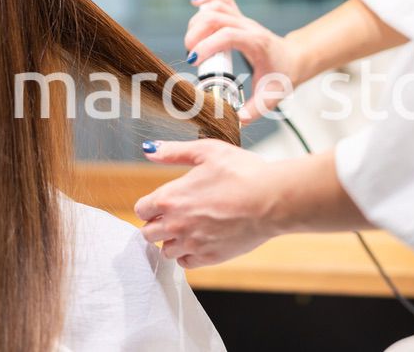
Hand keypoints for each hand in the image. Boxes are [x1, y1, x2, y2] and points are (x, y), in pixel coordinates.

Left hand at [135, 139, 283, 267]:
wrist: (271, 200)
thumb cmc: (243, 173)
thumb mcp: (207, 151)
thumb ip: (174, 151)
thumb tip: (150, 150)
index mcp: (170, 198)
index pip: (142, 209)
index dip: (151, 204)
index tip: (164, 201)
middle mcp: (175, 224)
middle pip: (148, 233)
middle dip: (157, 223)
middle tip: (176, 214)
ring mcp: (192, 244)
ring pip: (166, 250)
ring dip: (172, 240)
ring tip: (190, 228)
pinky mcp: (209, 257)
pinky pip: (185, 263)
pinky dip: (188, 254)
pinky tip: (200, 241)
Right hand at [184, 0, 302, 123]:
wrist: (294, 59)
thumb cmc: (282, 76)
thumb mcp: (271, 97)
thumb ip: (254, 110)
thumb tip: (236, 120)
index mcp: (257, 43)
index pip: (229, 35)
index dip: (208, 45)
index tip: (193, 61)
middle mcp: (249, 27)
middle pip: (217, 17)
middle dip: (196, 33)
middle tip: (191, 57)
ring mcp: (243, 19)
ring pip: (217, 7)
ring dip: (197, 21)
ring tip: (192, 43)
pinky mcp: (238, 18)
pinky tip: (196, 3)